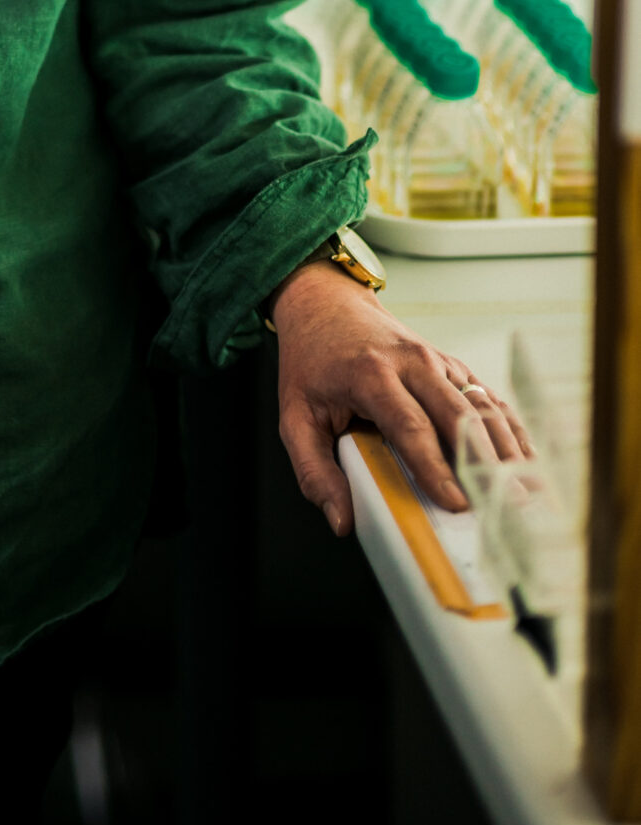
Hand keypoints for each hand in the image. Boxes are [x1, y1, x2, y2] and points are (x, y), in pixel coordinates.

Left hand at [271, 261, 530, 537]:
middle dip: (486, 465)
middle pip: (459, 416)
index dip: (436, 468)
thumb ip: (314, 471)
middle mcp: (413, 362)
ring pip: (483, 407)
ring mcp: (439, 361)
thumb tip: (342, 521)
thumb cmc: (312, 363)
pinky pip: (489, 399)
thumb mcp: (294, 415)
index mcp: (371, 373)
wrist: (327, 304)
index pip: (411, 426)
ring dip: (508, 451)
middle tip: (507, 509)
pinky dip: (512, 431)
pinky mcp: (454, 366)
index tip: (457, 504)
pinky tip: (528, 463)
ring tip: (529, 495)